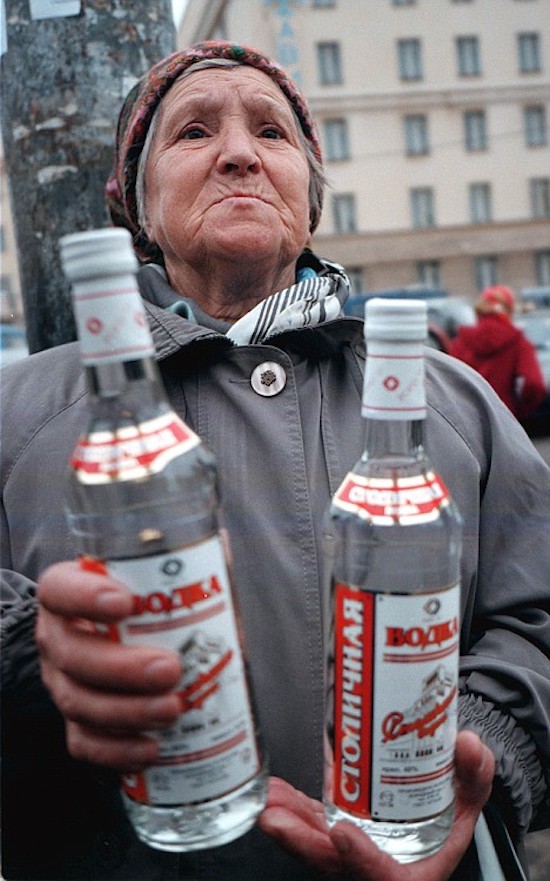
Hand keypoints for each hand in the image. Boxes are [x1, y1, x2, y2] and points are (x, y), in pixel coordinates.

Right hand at [36, 560, 181, 770]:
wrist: (112, 638)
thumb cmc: (138, 604)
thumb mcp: (148, 577)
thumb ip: (179, 562)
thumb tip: (220, 544)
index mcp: (67, 594)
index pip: (60, 589)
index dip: (85, 597)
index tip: (124, 602)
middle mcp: (57, 638)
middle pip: (72, 655)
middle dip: (122, 667)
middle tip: (169, 669)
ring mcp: (62, 682)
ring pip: (78, 702)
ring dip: (128, 711)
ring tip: (173, 709)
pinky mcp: (76, 721)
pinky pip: (85, 742)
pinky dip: (118, 750)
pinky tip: (151, 749)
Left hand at [259, 731, 494, 879]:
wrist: (430, 824)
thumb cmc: (447, 822)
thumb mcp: (469, 803)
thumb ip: (473, 775)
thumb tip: (469, 745)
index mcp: (410, 872)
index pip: (382, 875)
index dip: (361, 858)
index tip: (342, 832)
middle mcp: (372, 867)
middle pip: (332, 864)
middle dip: (301, 840)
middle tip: (276, 817)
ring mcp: (349, 853)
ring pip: (313, 846)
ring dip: (288, 822)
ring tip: (269, 799)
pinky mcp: (332, 835)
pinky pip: (309, 827)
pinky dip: (290, 808)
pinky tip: (275, 791)